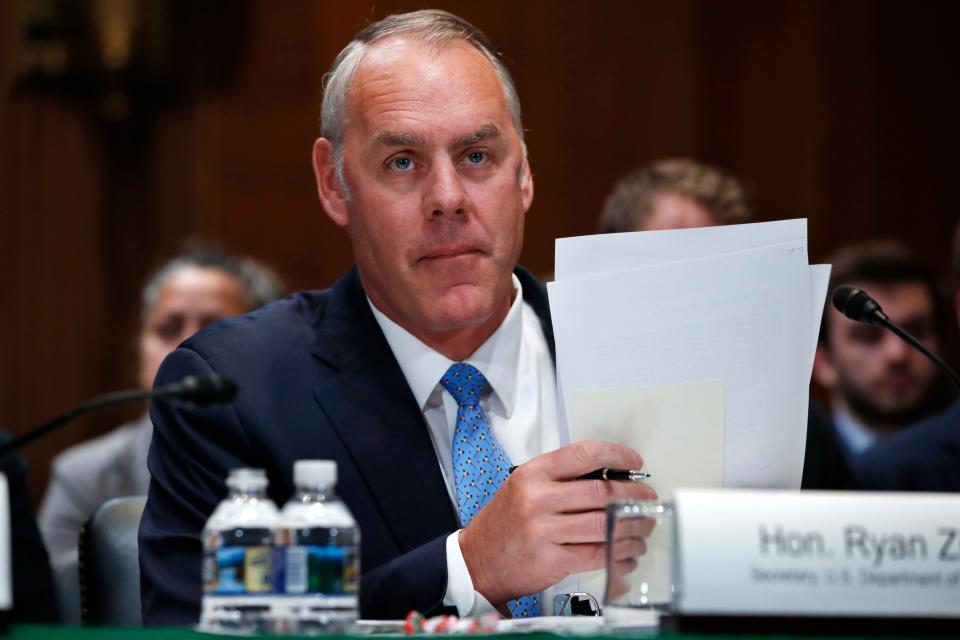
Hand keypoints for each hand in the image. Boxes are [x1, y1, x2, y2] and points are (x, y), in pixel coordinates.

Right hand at [458, 440, 656, 605]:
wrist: (477, 560)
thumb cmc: (504, 521)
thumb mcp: (523, 485)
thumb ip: (561, 477)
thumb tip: (610, 475)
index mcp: (533, 474)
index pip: (584, 454)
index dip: (617, 455)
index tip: (634, 461)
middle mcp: (538, 499)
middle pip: (601, 492)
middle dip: (634, 495)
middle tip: (647, 499)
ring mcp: (545, 531)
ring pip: (605, 526)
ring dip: (633, 528)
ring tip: (643, 527)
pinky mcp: (552, 560)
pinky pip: (597, 556)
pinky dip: (620, 555)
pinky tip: (627, 552)